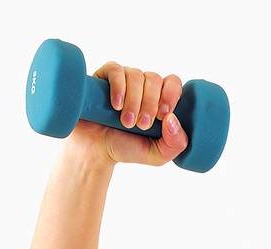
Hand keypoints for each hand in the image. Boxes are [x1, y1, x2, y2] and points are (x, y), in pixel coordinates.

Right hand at [70, 60, 188, 166]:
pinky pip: (116, 71)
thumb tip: (173, 118)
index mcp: (158, 98)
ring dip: (133, 101)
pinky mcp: (105, 76)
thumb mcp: (157, 155)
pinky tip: (116, 106)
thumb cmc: (125, 148)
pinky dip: (119, 88)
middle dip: (149, 104)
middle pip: (154, 79)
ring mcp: (124, 79)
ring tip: (126, 122)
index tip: (163, 116)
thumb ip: (174, 143)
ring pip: (136, 75)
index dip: (170, 94)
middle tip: (141, 125)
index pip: (172, 82)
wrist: (95, 150)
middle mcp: (142, 85)